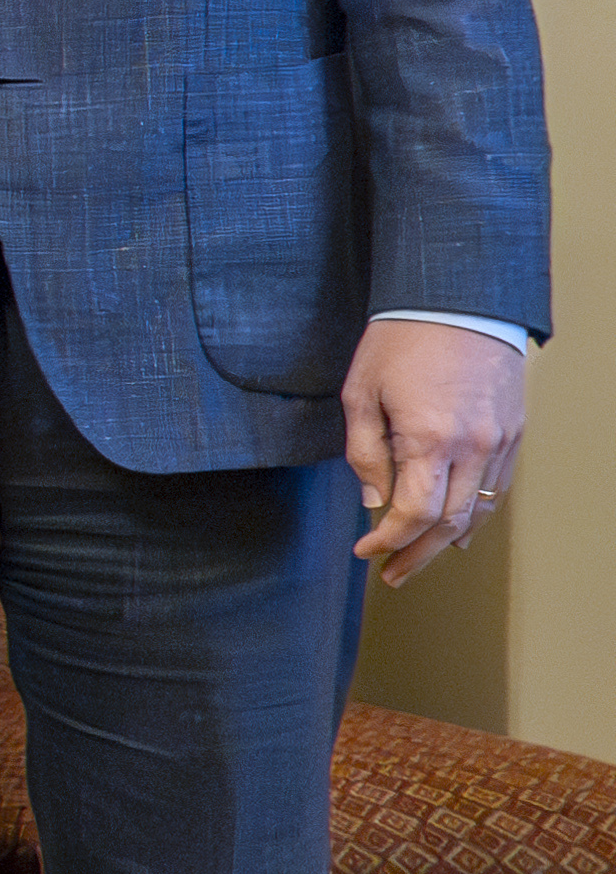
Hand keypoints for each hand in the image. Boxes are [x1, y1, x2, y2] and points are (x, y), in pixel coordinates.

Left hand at [345, 319, 530, 583]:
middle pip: (449, 524)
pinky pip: (497, 487)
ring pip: (478, 511)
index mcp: (429, 438)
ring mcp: (498, 441)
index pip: (413, 513)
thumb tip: (373, 500)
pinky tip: (458, 529)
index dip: (388, 541)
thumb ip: (364, 452)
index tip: (365, 551)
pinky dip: (476, 514)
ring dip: (448, 542)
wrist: (458, 300)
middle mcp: (472, 446)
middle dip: (417, 554)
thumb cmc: (402, 340)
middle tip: (392, 573)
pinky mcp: (512, 431)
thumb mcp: (361, 393)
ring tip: (419, 560)